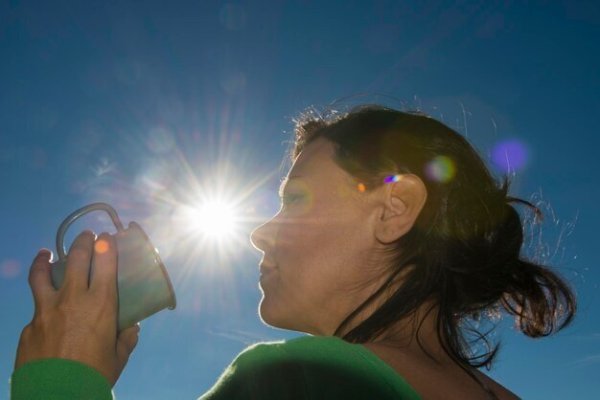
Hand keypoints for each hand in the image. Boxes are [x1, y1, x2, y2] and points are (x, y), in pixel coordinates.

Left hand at [14, 231, 139, 385]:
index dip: (106, 245)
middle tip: (87, 237)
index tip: (107, 237)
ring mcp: (46, 311)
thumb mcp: (118, 357)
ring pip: (42, 275)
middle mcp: (73, 300)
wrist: (55, 396)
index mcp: (101, 304)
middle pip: (76, 259)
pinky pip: (36, 309)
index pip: (104, 262)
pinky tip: (45, 311)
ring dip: (45, 259)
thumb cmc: (94, 376)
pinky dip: (41, 304)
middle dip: (82, 242)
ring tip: (46, 253)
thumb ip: (126, 338)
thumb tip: (131, 327)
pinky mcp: (29, 326)